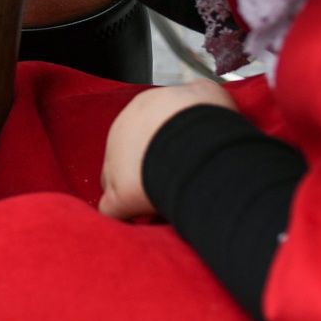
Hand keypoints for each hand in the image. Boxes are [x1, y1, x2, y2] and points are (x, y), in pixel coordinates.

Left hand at [97, 80, 237, 220]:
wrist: (199, 138)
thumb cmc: (206, 118)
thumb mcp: (208, 94)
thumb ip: (200, 96)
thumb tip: (203, 100)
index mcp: (142, 110)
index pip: (143, 132)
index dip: (160, 150)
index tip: (180, 162)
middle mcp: (122, 133)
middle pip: (126, 156)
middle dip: (144, 171)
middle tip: (172, 184)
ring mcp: (115, 163)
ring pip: (114, 182)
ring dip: (134, 195)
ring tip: (161, 206)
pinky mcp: (119, 193)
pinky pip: (112, 210)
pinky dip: (125, 219)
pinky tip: (141, 225)